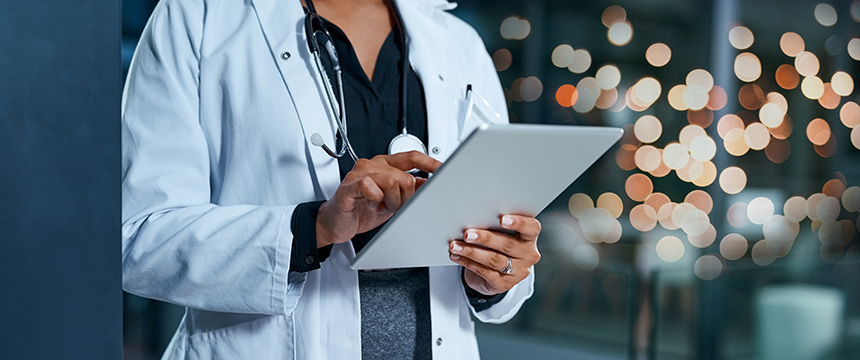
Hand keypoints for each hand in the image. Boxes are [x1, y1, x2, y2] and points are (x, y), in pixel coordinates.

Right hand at [316, 151, 441, 247]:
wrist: (335, 223)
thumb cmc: (361, 210)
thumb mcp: (392, 201)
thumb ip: (409, 190)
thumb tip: (430, 185)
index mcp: (385, 165)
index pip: (412, 157)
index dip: (429, 163)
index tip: (443, 169)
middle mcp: (373, 165)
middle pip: (405, 175)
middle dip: (406, 196)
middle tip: (396, 206)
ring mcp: (360, 173)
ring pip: (392, 181)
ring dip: (392, 200)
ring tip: (383, 207)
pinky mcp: (350, 185)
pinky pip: (371, 186)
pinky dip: (376, 198)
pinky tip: (372, 204)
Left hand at [448, 215, 540, 295]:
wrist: (494, 273)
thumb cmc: (497, 245)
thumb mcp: (501, 234)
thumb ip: (495, 226)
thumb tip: (473, 219)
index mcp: (530, 238)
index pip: (531, 228)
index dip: (518, 222)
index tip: (502, 219)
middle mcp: (528, 255)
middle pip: (508, 244)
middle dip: (485, 238)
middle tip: (467, 234)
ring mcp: (518, 272)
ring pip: (494, 260)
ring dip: (471, 252)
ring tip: (455, 246)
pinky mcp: (504, 284)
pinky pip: (484, 272)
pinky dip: (468, 263)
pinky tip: (456, 256)